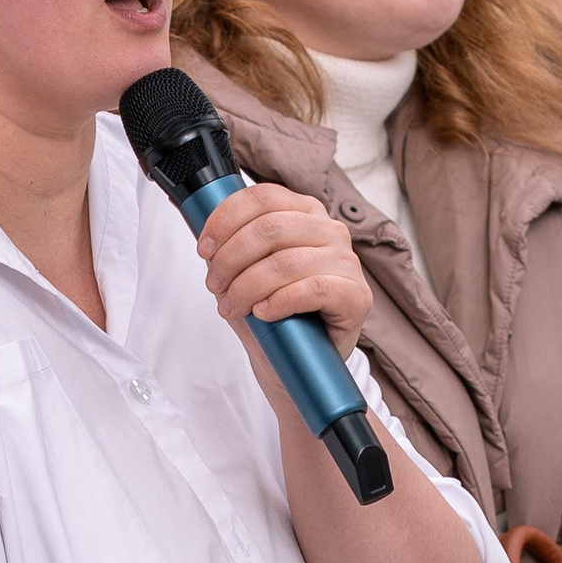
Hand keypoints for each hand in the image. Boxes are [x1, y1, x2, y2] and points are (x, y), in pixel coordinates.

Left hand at [196, 182, 370, 373]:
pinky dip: (280, 301)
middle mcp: (331, 230)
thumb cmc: (273, 314)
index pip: (262, 198)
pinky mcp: (357, 296)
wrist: (299, 364)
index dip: (225, 220)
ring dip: (248, 287)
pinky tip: (264, 313)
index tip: (205, 250)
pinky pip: (313, 289)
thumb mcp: (246, 272)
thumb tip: (206, 236)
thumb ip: (233, 246)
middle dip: (232, 258)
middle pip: (270, 228)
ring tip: (234, 307)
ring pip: (286, 261)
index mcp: (306, 213)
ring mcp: (347, 262)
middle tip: (216, 286)